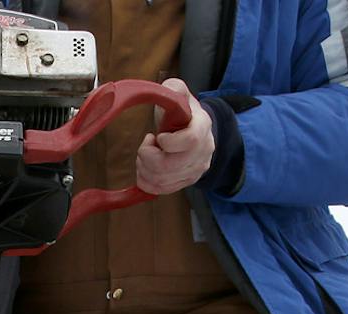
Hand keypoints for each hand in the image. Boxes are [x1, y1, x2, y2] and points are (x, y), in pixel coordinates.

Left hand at [135, 77, 213, 194]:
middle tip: (147, 145)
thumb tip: (167, 92)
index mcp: (202, 126)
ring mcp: (196, 169)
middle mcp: (204, 151)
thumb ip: (172, 89)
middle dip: (148, 156)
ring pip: (163, 180)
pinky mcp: (185, 182)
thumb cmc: (180, 110)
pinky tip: (146, 168)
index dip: (169, 142)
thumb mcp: (178, 92)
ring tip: (145, 155)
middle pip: (171, 166)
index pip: (191, 141)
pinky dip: (146, 181)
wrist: (190, 128)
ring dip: (144, 168)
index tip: (157, 135)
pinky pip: (161, 190)